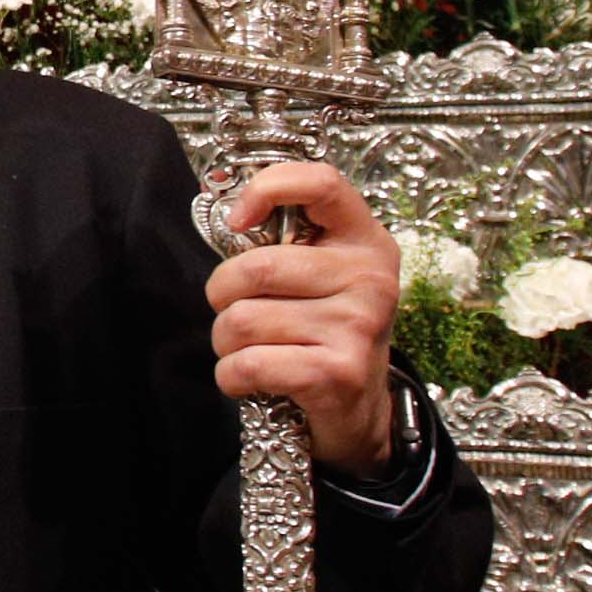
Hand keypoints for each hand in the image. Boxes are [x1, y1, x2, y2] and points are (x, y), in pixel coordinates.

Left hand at [205, 163, 402, 476]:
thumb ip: (286, 242)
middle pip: (256, 268)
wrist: (360, 409)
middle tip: (237, 311)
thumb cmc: (325, 330)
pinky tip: (249, 378)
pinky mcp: (338, 374)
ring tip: (251, 348)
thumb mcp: (323, 276)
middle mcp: (370, 278)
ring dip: (225, 342)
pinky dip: (231, 376)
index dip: (268, 188)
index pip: (321, 182)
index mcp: (366, 240)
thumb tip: (229, 216)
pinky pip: (248, 364)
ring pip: (241, 320)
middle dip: (222, 295)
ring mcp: (358, 327)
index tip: (237, 220)